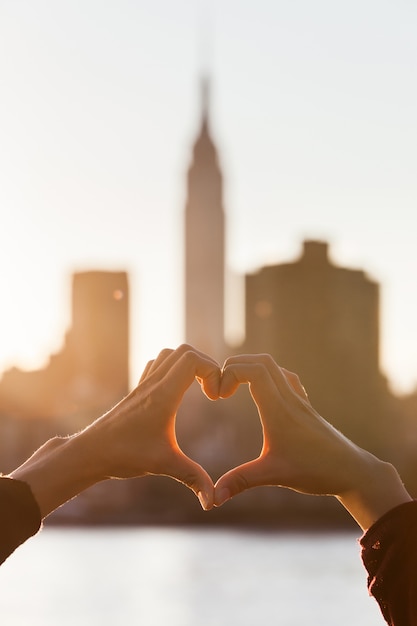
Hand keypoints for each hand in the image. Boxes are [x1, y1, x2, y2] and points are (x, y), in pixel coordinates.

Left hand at [11, 345, 220, 515]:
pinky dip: (173, 369)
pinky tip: (178, 394)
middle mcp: (153, 384)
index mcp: (163, 395)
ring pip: (169, 354)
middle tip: (212, 390)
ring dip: (189, 364)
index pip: (192, 360)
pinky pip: (157, 365)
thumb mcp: (165, 465)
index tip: (216, 396)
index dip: (212, 370)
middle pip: (184, 351)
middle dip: (206, 365)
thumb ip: (194, 479)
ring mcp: (143, 385)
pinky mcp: (137, 391)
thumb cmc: (125, 456)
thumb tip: (213, 502)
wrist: (90, 453)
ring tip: (199, 389)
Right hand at [214, 354, 410, 529]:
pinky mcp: (305, 405)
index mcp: (279, 410)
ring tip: (235, 387)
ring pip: (274, 366)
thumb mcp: (273, 475)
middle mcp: (289, 398)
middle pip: (262, 361)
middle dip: (235, 365)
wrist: (352, 470)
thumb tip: (213, 499)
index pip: (254, 371)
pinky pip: (285, 377)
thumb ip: (241, 482)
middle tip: (221, 387)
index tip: (218, 395)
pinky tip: (261, 392)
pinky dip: (268, 375)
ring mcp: (299, 400)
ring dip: (251, 367)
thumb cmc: (315, 471)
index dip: (230, 373)